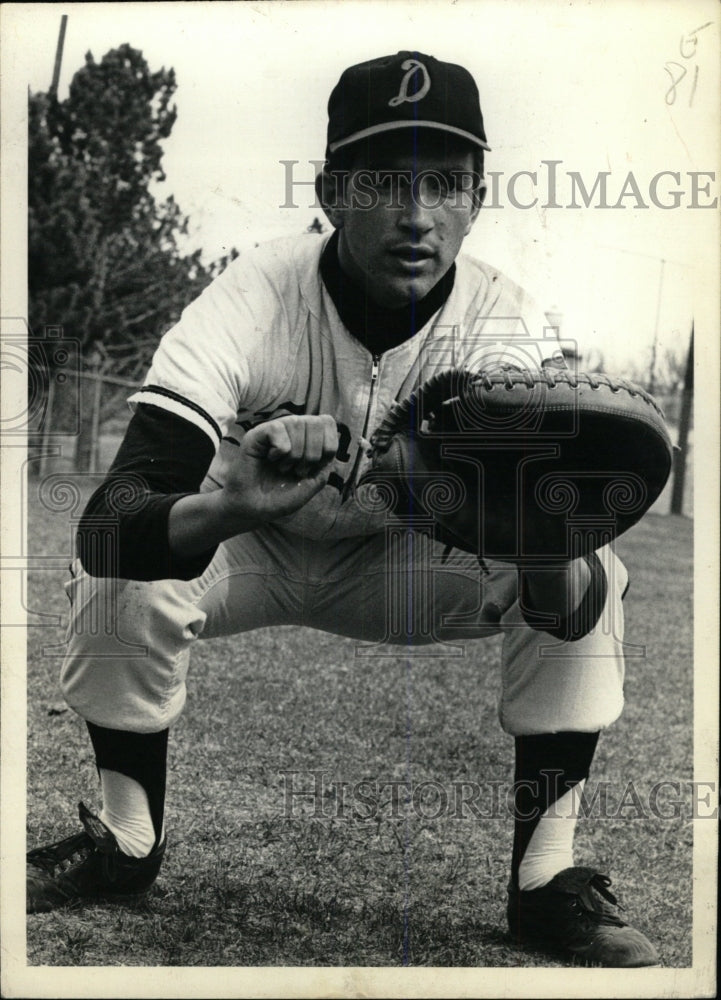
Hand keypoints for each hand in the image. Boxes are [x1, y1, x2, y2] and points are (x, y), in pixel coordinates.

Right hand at [220, 414, 338, 525]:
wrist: (252, 509)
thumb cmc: (279, 498)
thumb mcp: (310, 486)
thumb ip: (325, 465)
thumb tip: (330, 447)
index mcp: (307, 438)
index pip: (328, 422)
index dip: (328, 445)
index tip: (315, 467)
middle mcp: (292, 430)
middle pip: (316, 422)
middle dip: (313, 454)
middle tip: (298, 471)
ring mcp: (275, 430)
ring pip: (297, 423)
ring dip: (295, 455)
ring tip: (282, 468)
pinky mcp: (257, 434)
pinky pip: (278, 429)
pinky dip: (279, 450)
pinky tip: (270, 459)